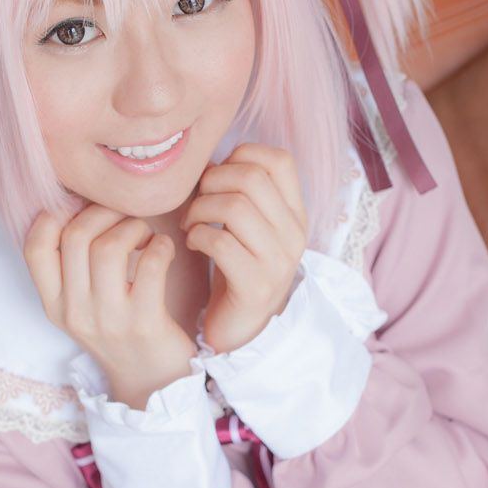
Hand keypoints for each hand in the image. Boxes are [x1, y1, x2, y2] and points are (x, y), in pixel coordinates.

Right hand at [23, 204, 196, 408]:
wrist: (153, 383)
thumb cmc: (120, 329)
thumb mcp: (82, 306)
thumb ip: (72, 266)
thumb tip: (76, 202)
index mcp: (54, 305)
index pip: (34, 248)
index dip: (53, 216)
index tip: (81, 213)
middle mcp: (76, 312)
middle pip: (75, 236)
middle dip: (103, 212)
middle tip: (123, 217)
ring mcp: (109, 319)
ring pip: (109, 246)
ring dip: (132, 227)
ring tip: (143, 234)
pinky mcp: (144, 322)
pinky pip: (150, 264)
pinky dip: (160, 246)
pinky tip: (163, 250)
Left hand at [179, 143, 307, 354]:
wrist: (241, 330)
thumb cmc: (236, 269)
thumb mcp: (245, 227)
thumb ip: (237, 192)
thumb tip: (208, 159)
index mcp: (295, 214)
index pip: (280, 160)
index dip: (242, 156)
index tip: (219, 176)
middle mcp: (294, 235)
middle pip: (252, 177)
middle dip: (212, 182)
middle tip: (197, 202)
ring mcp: (278, 261)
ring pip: (234, 206)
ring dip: (200, 209)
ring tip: (191, 224)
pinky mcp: (255, 286)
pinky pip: (220, 241)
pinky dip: (197, 236)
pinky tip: (192, 244)